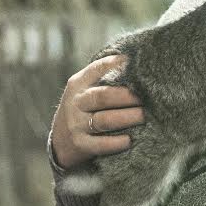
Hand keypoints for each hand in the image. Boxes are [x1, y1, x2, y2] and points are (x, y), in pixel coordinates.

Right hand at [50, 54, 144, 169]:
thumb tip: (134, 61)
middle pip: (103, 96)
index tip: (134, 64)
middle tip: (146, 98)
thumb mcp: (85, 89)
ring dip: (127, 118)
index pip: (97, 69)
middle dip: (127, 97)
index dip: (116, 65)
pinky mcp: (80, 144)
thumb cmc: (83, 109)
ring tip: (144, 116)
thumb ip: (103, 77)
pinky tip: (129, 140)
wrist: (60, 140)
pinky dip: (116, 142)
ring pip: (104, 120)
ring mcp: (76, 124)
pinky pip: (100, 144)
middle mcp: (76, 103)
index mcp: (78, 84)